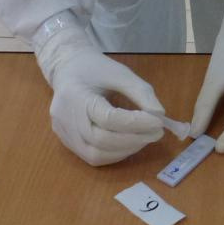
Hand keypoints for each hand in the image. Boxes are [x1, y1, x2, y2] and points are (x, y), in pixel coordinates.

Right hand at [32, 13, 164, 165]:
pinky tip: (129, 144)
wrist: (67, 69)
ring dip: (125, 150)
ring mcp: (64, 133)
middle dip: (133, 140)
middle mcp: (65, 118)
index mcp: (75, 95)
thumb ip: (140, 92)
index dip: (135, 123)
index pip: (107, 118)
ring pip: (96, 155)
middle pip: (101, 140)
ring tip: (144, 138)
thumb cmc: (95, 68)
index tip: (159, 122)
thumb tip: (159, 116)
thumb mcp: (120, 72)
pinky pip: (92, 156)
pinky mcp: (67, 142)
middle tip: (157, 133)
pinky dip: (114, 154)